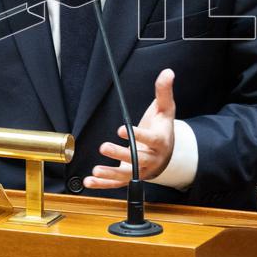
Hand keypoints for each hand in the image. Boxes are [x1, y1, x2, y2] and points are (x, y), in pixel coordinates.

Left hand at [84, 69, 175, 188]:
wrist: (166, 152)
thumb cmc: (163, 128)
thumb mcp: (165, 109)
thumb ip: (163, 91)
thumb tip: (167, 72)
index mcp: (160, 141)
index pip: (151, 139)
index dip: (138, 135)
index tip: (123, 129)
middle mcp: (151, 159)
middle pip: (137, 159)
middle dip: (120, 154)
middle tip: (104, 147)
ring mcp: (140, 170)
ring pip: (126, 175)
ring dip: (110, 174)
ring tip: (96, 170)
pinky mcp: (130, 176)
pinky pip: (117, 183)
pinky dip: (103, 184)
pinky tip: (90, 181)